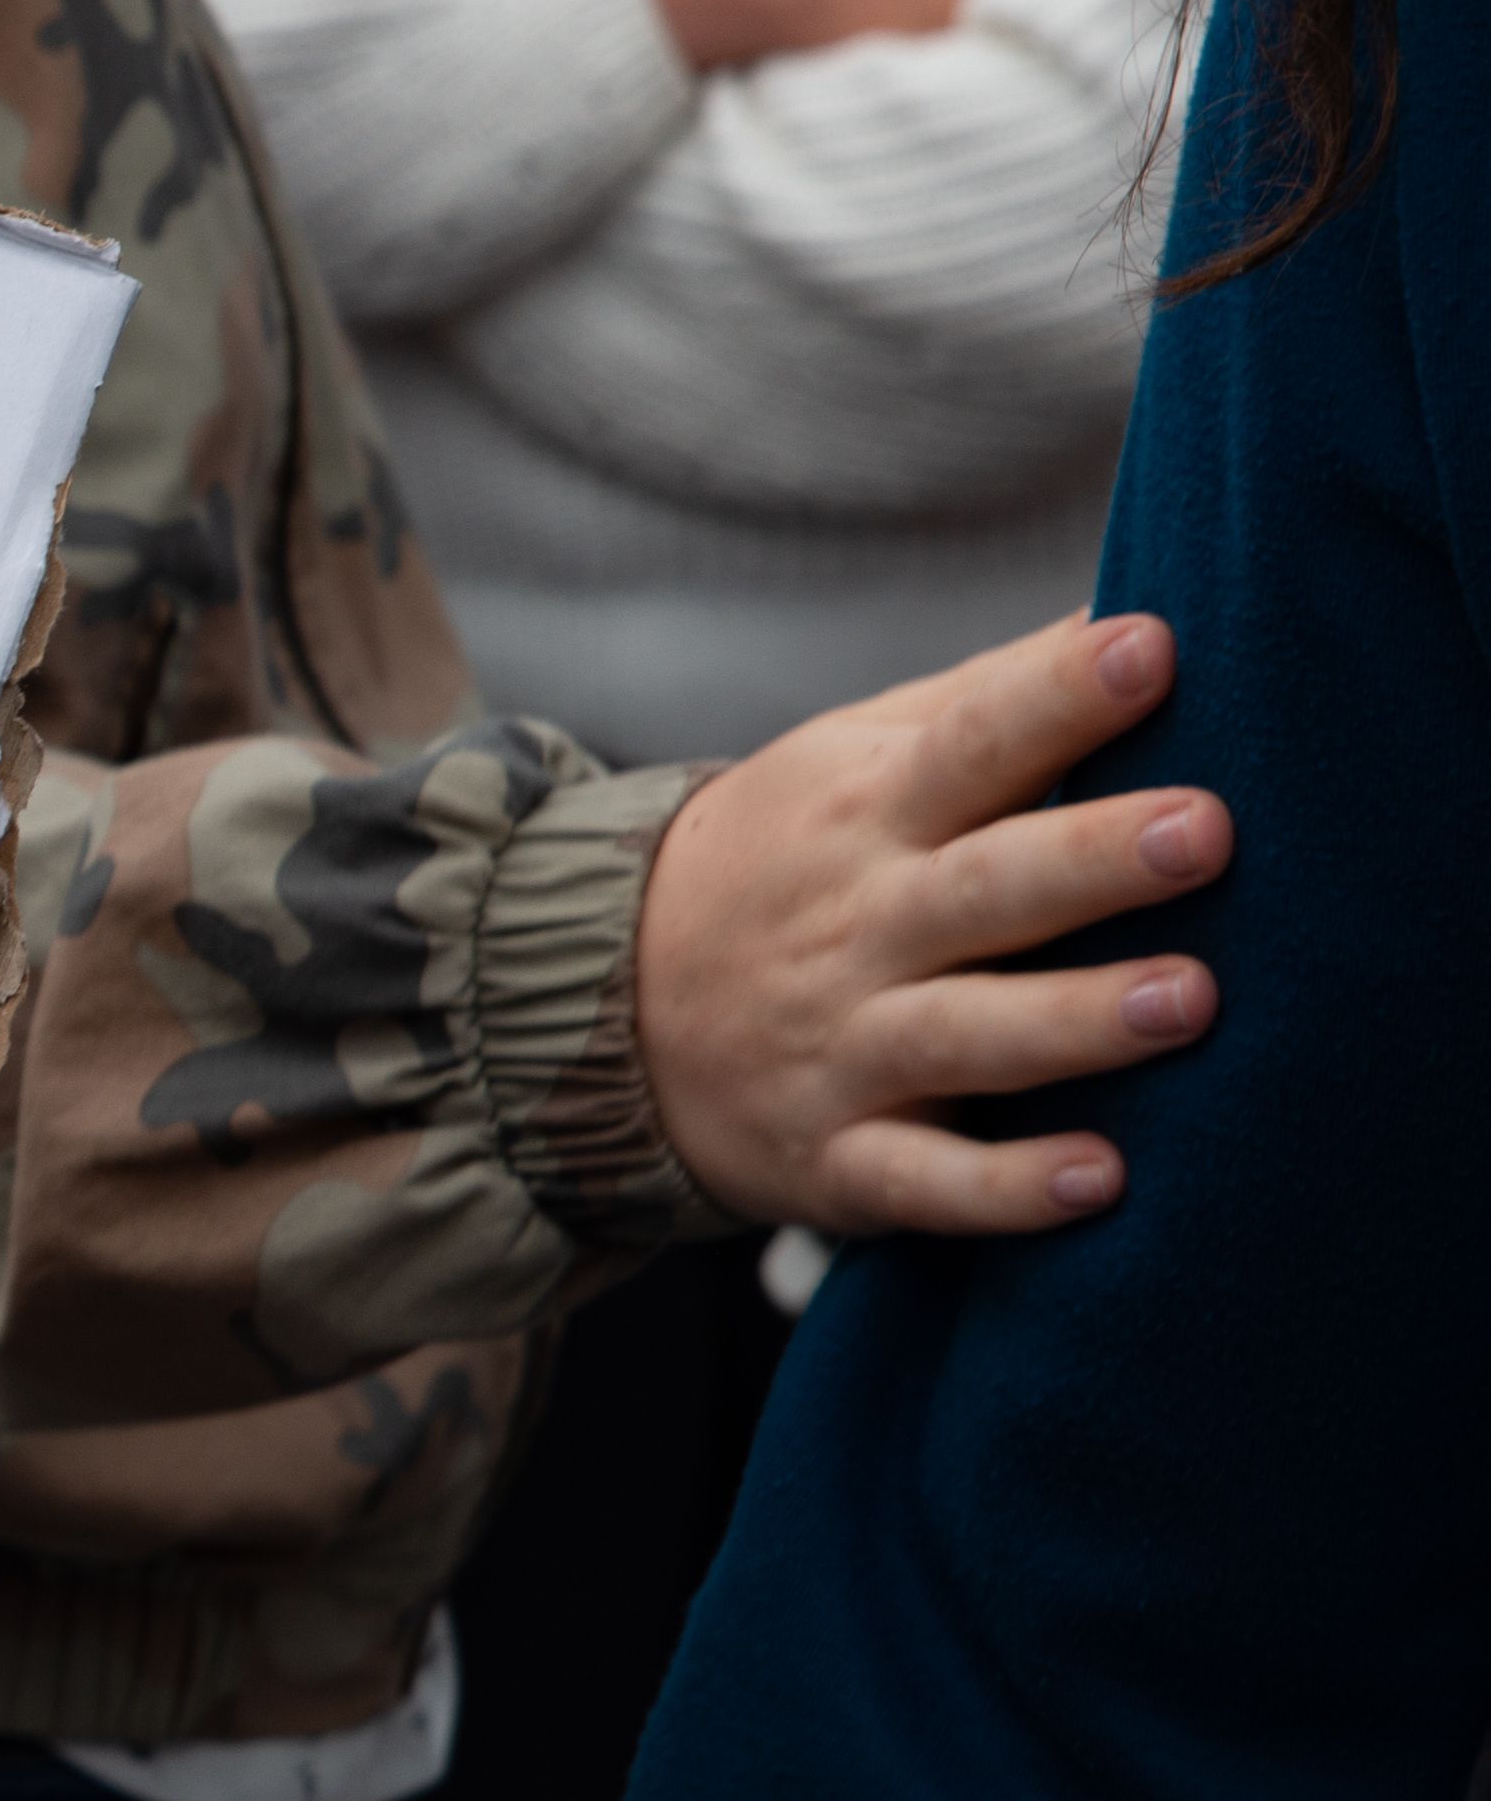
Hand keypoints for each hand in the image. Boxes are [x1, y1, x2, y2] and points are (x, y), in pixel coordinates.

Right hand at [632, 610, 1227, 1230]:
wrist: (596, 1008)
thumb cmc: (787, 863)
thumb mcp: (850, 761)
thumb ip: (993, 701)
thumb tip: (1152, 610)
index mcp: (869, 812)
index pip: (971, 741)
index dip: (1056, 695)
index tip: (1150, 646)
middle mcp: (858, 926)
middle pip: (984, 887)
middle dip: (1091, 859)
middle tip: (1204, 832)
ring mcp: (842, 1046)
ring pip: (966, 1035)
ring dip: (1074, 1021)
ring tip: (1187, 999)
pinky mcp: (836, 1158)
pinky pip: (922, 1181)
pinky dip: (1004, 1190)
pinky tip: (1100, 1183)